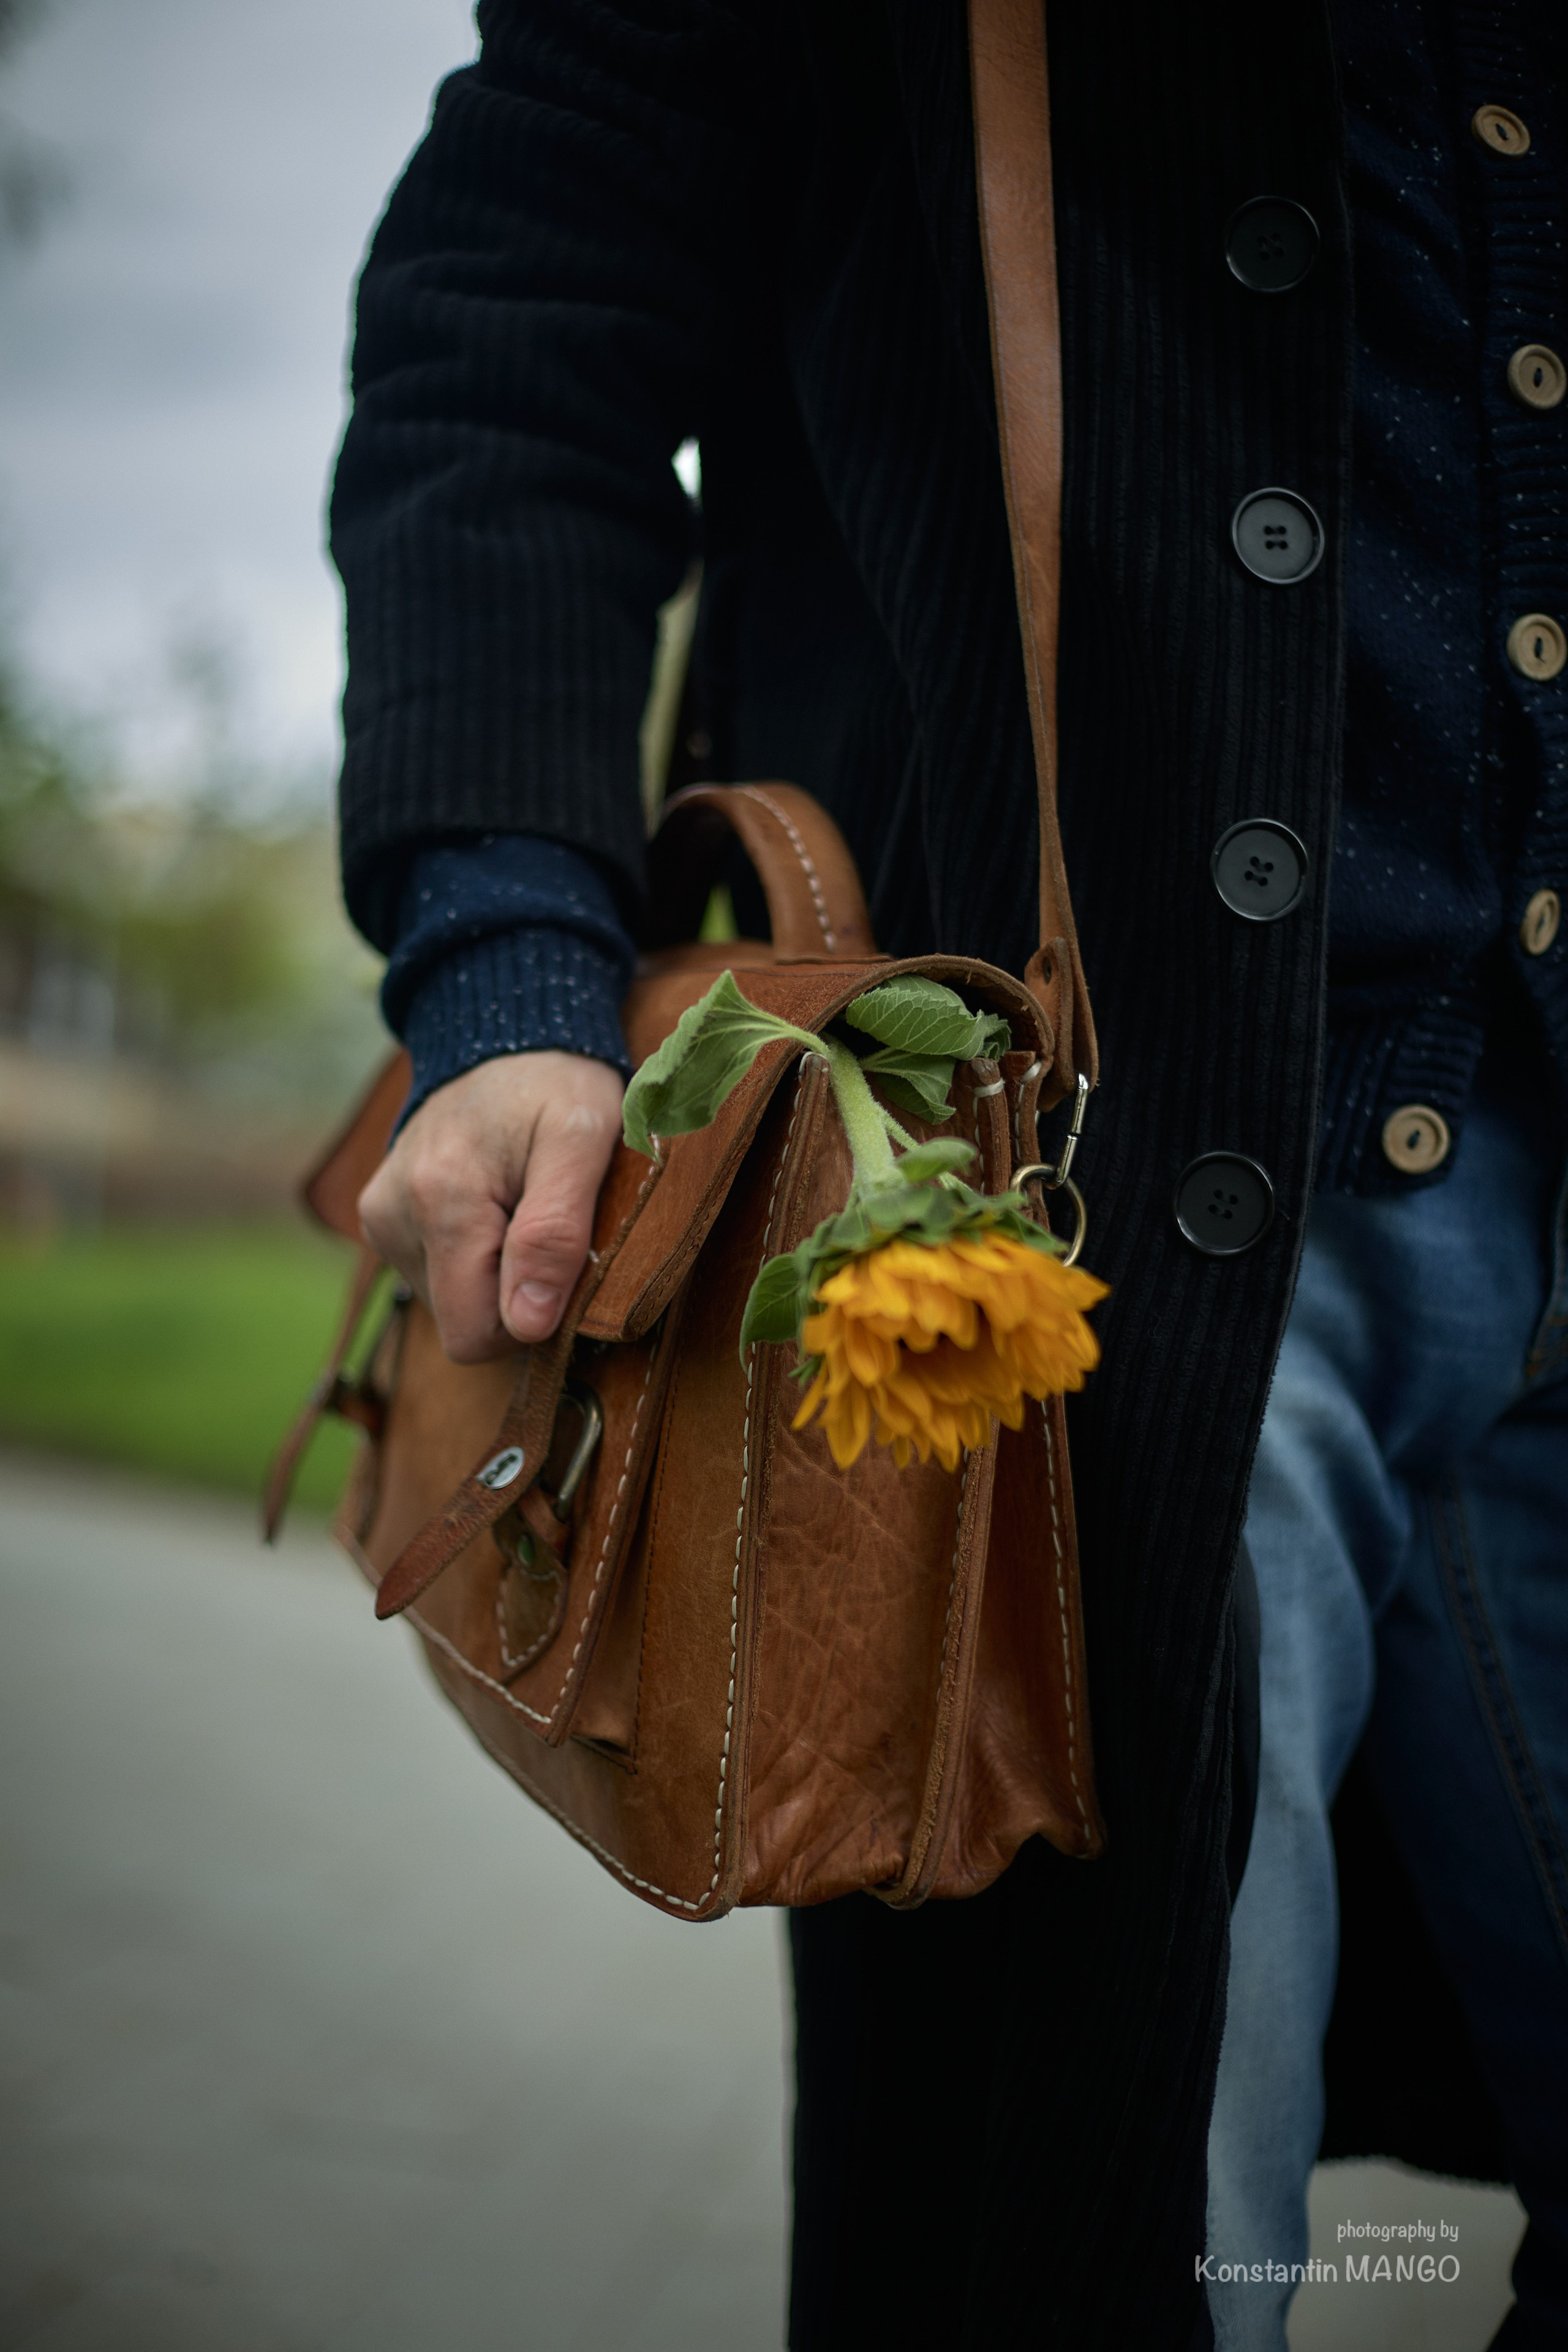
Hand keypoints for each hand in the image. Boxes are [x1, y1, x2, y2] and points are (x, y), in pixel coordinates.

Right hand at [357, 1051, 624, 1362]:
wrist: (507, 1036)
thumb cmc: (556, 1084)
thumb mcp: (582, 1142)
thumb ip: (555, 1233)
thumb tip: (525, 1324)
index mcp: (440, 1199)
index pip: (475, 1334)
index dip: (529, 1319)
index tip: (564, 1263)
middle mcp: (393, 1214)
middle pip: (460, 1324)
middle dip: (513, 1295)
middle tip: (545, 1228)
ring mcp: (380, 1218)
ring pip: (448, 1302)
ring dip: (494, 1273)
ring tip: (519, 1206)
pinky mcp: (381, 1218)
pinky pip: (434, 1276)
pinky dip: (471, 1257)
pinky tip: (492, 1207)